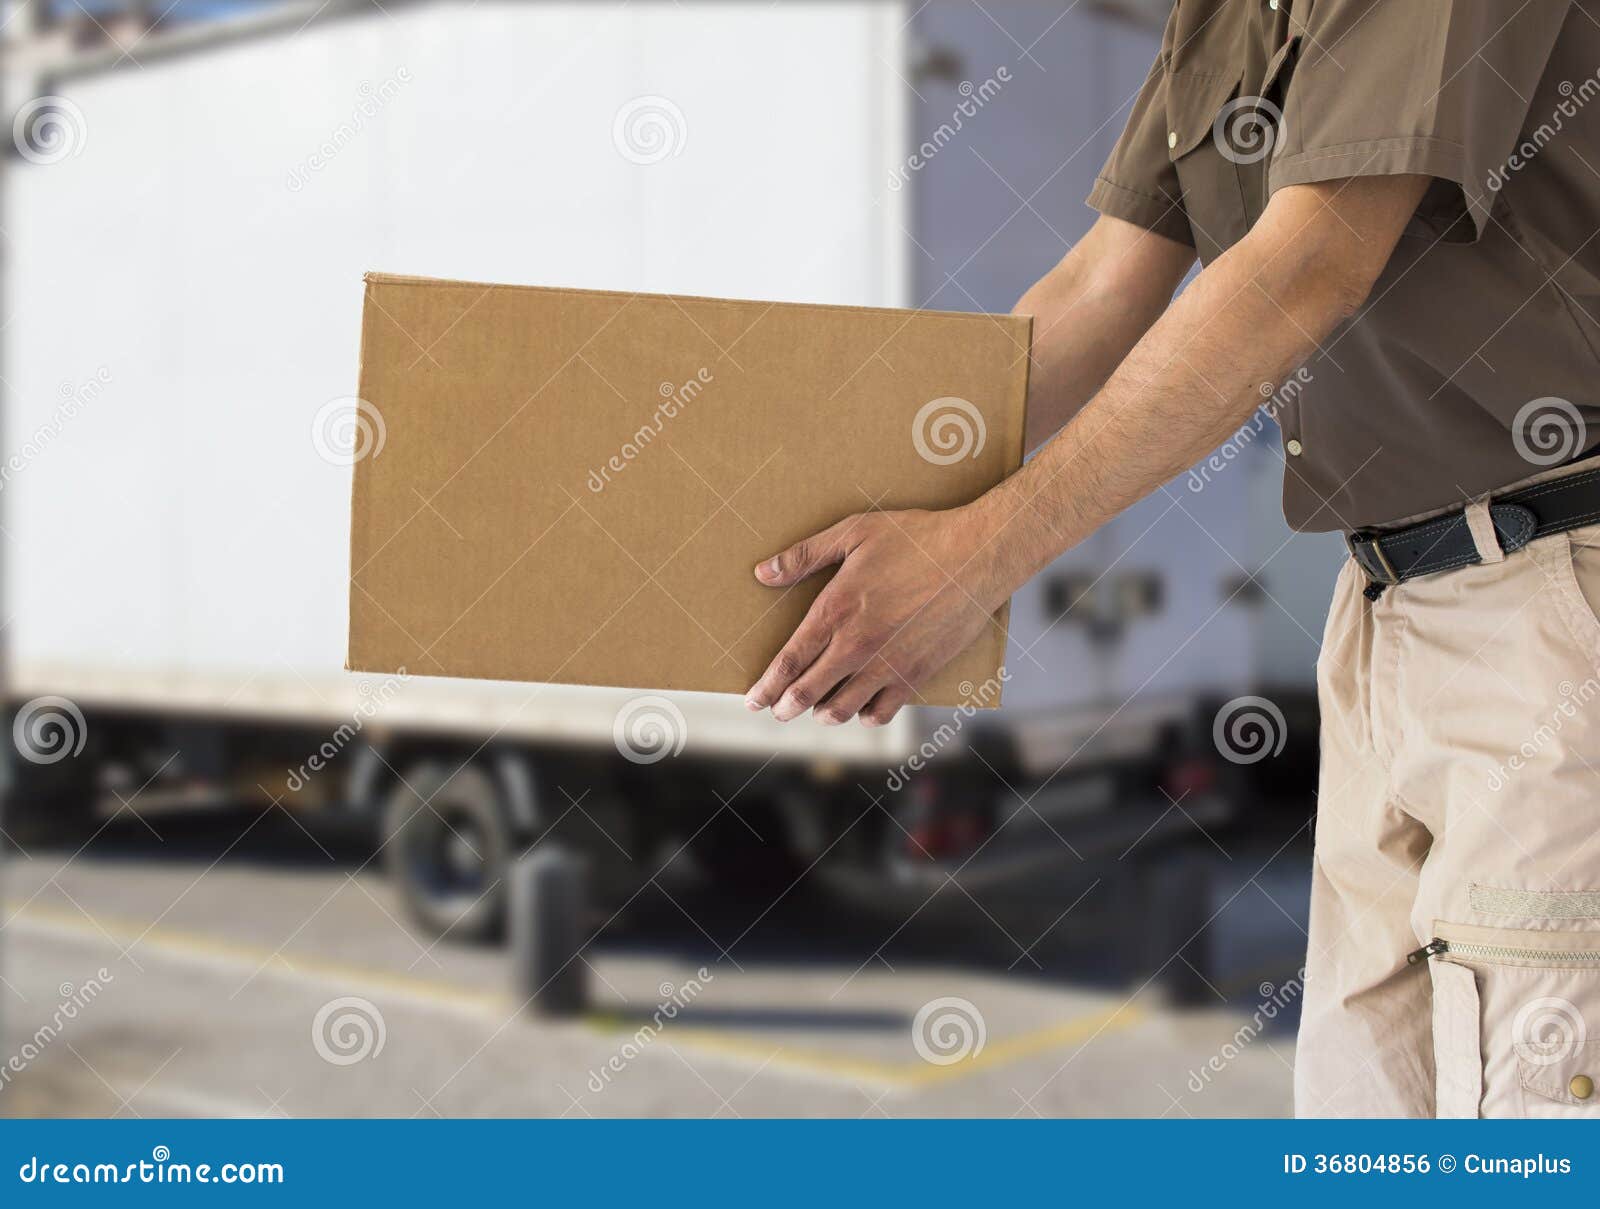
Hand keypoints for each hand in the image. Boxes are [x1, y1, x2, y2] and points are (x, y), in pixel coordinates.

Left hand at [744, 504, 1012, 725]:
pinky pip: (882, 711)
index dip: (767, 686)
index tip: (753, 699)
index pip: (789, 661)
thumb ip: (805, 555)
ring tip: (818, 712)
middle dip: (787, 706)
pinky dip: (866, 715)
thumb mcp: (854, 533)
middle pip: (808, 692)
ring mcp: (887, 664)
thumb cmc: (917, 538)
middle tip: (778, 711)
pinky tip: (862, 709)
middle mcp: (857, 646)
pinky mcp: (916, 674)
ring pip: (842, 708)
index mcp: (835, 611)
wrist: (976, 555)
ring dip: (824, 714)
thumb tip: (763, 573)